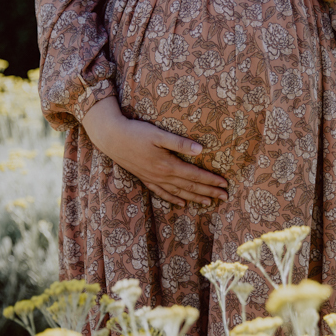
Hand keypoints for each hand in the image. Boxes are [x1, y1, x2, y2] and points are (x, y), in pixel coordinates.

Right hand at [82, 97, 228, 206]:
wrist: (111, 138)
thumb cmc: (136, 132)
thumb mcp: (158, 134)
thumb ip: (180, 143)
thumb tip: (201, 150)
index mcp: (168, 164)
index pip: (195, 175)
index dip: (211, 181)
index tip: (225, 184)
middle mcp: (162, 175)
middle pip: (190, 187)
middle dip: (208, 192)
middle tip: (225, 197)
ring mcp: (153, 179)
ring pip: (178, 193)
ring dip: (195, 198)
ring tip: (209, 203)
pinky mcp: (145, 178)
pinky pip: (162, 193)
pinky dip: (173, 199)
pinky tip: (182, 203)